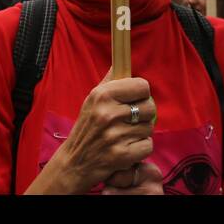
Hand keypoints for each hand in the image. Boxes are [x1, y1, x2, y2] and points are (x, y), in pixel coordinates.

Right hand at [47, 71, 155, 192]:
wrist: (74, 163)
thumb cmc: (86, 128)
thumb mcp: (91, 101)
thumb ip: (109, 82)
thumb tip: (120, 61)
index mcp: (102, 95)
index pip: (142, 86)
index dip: (142, 93)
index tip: (135, 100)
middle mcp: (108, 113)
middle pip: (149, 107)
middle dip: (143, 115)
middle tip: (131, 121)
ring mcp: (115, 135)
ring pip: (149, 128)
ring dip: (141, 133)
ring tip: (125, 135)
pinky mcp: (122, 155)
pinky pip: (148, 146)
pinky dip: (141, 149)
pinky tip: (127, 148)